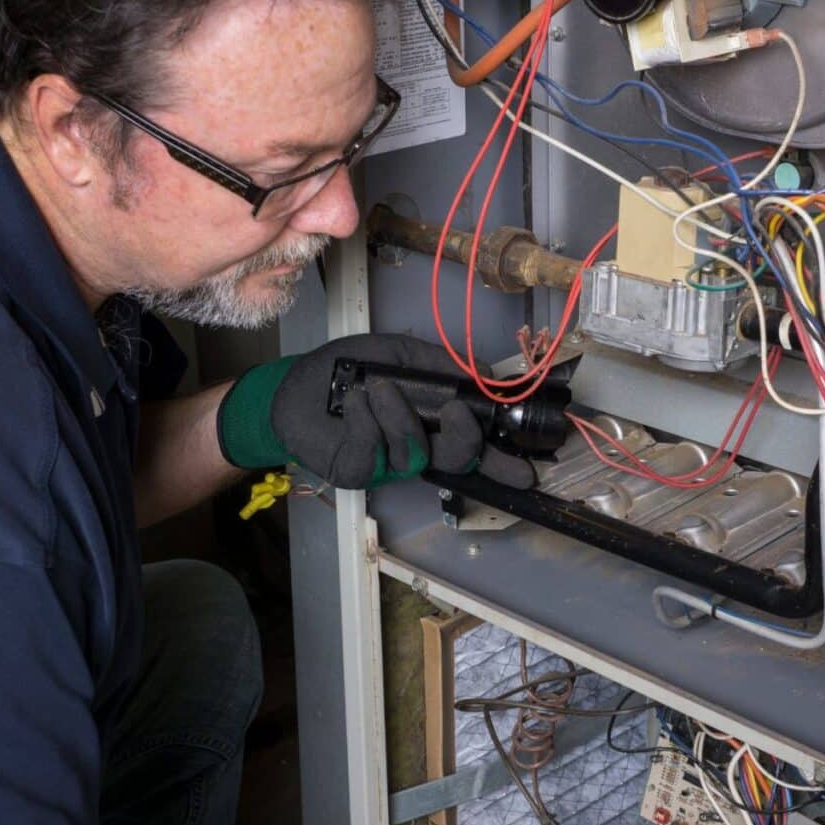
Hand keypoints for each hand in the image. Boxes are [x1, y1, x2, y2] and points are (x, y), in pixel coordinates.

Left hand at [218, 333, 534, 490]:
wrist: (296, 384)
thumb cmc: (349, 369)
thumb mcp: (399, 354)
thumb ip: (441, 363)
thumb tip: (485, 370)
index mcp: (432, 425)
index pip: (474, 448)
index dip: (500, 462)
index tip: (527, 470)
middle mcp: (416, 448)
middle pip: (456, 460)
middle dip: (465, 440)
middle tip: (458, 413)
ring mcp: (386, 464)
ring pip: (413, 454)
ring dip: (399, 416)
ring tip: (377, 388)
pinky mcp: (356, 470)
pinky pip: (373, 452)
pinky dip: (366, 420)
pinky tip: (354, 402)